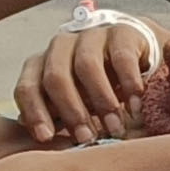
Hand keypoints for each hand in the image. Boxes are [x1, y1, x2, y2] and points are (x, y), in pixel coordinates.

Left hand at [14, 22, 158, 144]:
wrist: (141, 59)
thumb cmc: (100, 88)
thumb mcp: (76, 104)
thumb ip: (57, 115)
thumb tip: (39, 134)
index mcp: (43, 64)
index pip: (28, 86)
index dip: (34, 112)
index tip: (47, 137)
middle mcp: (62, 46)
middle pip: (55, 76)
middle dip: (70, 110)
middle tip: (87, 137)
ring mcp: (91, 35)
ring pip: (87, 65)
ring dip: (101, 101)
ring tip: (115, 127)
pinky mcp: (122, 32)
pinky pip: (121, 58)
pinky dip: (128, 86)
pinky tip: (134, 107)